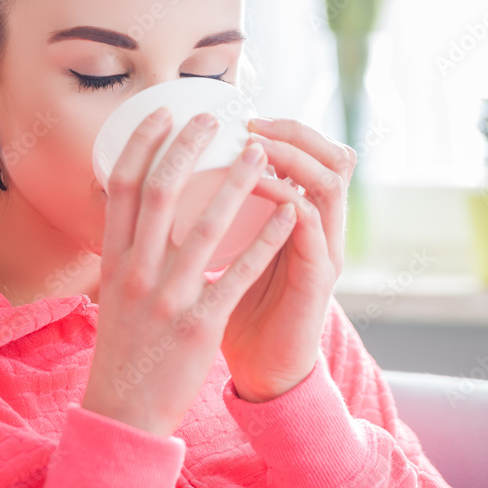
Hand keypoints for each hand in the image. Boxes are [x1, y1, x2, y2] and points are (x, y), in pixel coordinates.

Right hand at [82, 109, 297, 436]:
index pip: (123, 187)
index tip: (163, 113)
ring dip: (238, 183)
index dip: (142, 144)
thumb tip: (137, 208)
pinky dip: (267, 238)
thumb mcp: (113, 292)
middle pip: (161, 192)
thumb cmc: (125, 346)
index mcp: (113, 260)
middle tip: (215, 118)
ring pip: (206, 225)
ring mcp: (167, 297)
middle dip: (189, 148)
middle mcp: (135, 271)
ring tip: (261, 154)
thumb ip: (128, 250)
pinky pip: (239, 271)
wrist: (125, 410)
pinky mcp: (200, 324)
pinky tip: (288, 212)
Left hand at [220, 117, 355, 402]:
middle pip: (332, 155)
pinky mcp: (318, 277)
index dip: (282, 127)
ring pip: (330, 182)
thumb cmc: (232, 309)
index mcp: (293, 217)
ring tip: (256, 146)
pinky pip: (313, 228)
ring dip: (293, 158)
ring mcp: (323, 249)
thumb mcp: (219, 254)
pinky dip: (290, 203)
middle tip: (251, 124)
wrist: (261, 370)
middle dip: (293, 132)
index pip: (308, 153)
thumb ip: (205, 220)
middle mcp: (317, 227)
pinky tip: (265, 189)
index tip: (240, 117)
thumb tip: (156, 183)